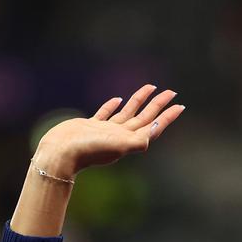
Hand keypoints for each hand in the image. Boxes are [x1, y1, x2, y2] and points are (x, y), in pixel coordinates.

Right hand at [33, 84, 184, 178]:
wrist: (62, 154)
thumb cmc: (89, 151)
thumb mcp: (119, 145)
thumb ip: (140, 139)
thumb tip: (157, 128)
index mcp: (129, 141)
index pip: (154, 126)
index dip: (168, 117)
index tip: (180, 105)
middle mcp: (120, 136)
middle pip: (145, 117)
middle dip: (159, 105)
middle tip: (172, 92)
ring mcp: (106, 132)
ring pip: (128, 113)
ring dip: (140, 101)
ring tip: (151, 88)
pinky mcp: (91, 127)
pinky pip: (106, 114)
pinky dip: (113, 106)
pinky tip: (118, 99)